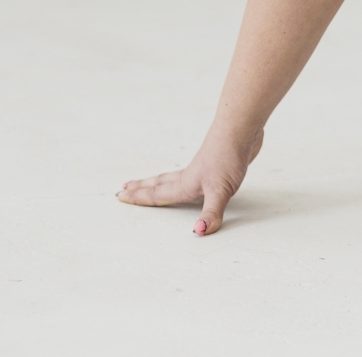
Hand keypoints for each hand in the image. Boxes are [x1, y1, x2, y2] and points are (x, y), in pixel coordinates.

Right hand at [117, 128, 264, 234]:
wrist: (241, 129)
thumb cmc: (228, 156)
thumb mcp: (220, 190)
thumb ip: (211, 212)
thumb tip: (198, 232)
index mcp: (186, 183)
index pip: (158, 194)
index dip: (139, 198)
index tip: (120, 196)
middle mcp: (190, 175)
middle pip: (160, 183)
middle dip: (142, 188)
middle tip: (124, 188)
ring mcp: (202, 168)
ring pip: (174, 177)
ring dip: (159, 181)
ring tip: (149, 182)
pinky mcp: (216, 164)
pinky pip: (193, 175)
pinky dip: (183, 177)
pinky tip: (194, 177)